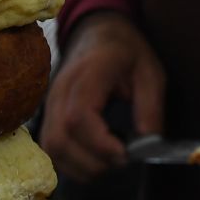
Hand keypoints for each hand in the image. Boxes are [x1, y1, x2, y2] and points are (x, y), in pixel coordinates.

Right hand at [41, 11, 165, 181]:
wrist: (98, 33)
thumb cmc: (126, 52)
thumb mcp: (151, 73)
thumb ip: (151, 108)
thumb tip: (148, 146)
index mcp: (90, 71)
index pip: (79, 116)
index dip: (100, 144)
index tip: (126, 155)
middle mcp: (62, 88)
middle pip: (60, 138)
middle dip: (93, 161)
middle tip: (123, 159)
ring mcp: (50, 102)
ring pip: (52, 147)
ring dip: (82, 166)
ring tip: (111, 159)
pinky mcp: (48, 114)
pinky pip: (51, 148)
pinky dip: (72, 162)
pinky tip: (95, 157)